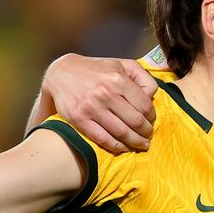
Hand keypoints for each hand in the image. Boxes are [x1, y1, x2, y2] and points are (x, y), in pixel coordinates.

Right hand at [42, 54, 157, 152]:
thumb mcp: (123, 64)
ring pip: (121, 132)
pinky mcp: (79, 120)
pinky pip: (102, 138)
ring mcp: (92, 108)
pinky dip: (116, 146)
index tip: (152, 121)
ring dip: (135, 142)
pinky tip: (124, 148)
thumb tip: (152, 96)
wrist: (62, 73)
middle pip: (135, 121)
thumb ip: (142, 77)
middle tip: (149, 136)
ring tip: (141, 145)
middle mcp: (106, 93)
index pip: (144, 104)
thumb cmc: (97, 69)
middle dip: (146, 132)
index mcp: (119, 79)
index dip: (152, 116)